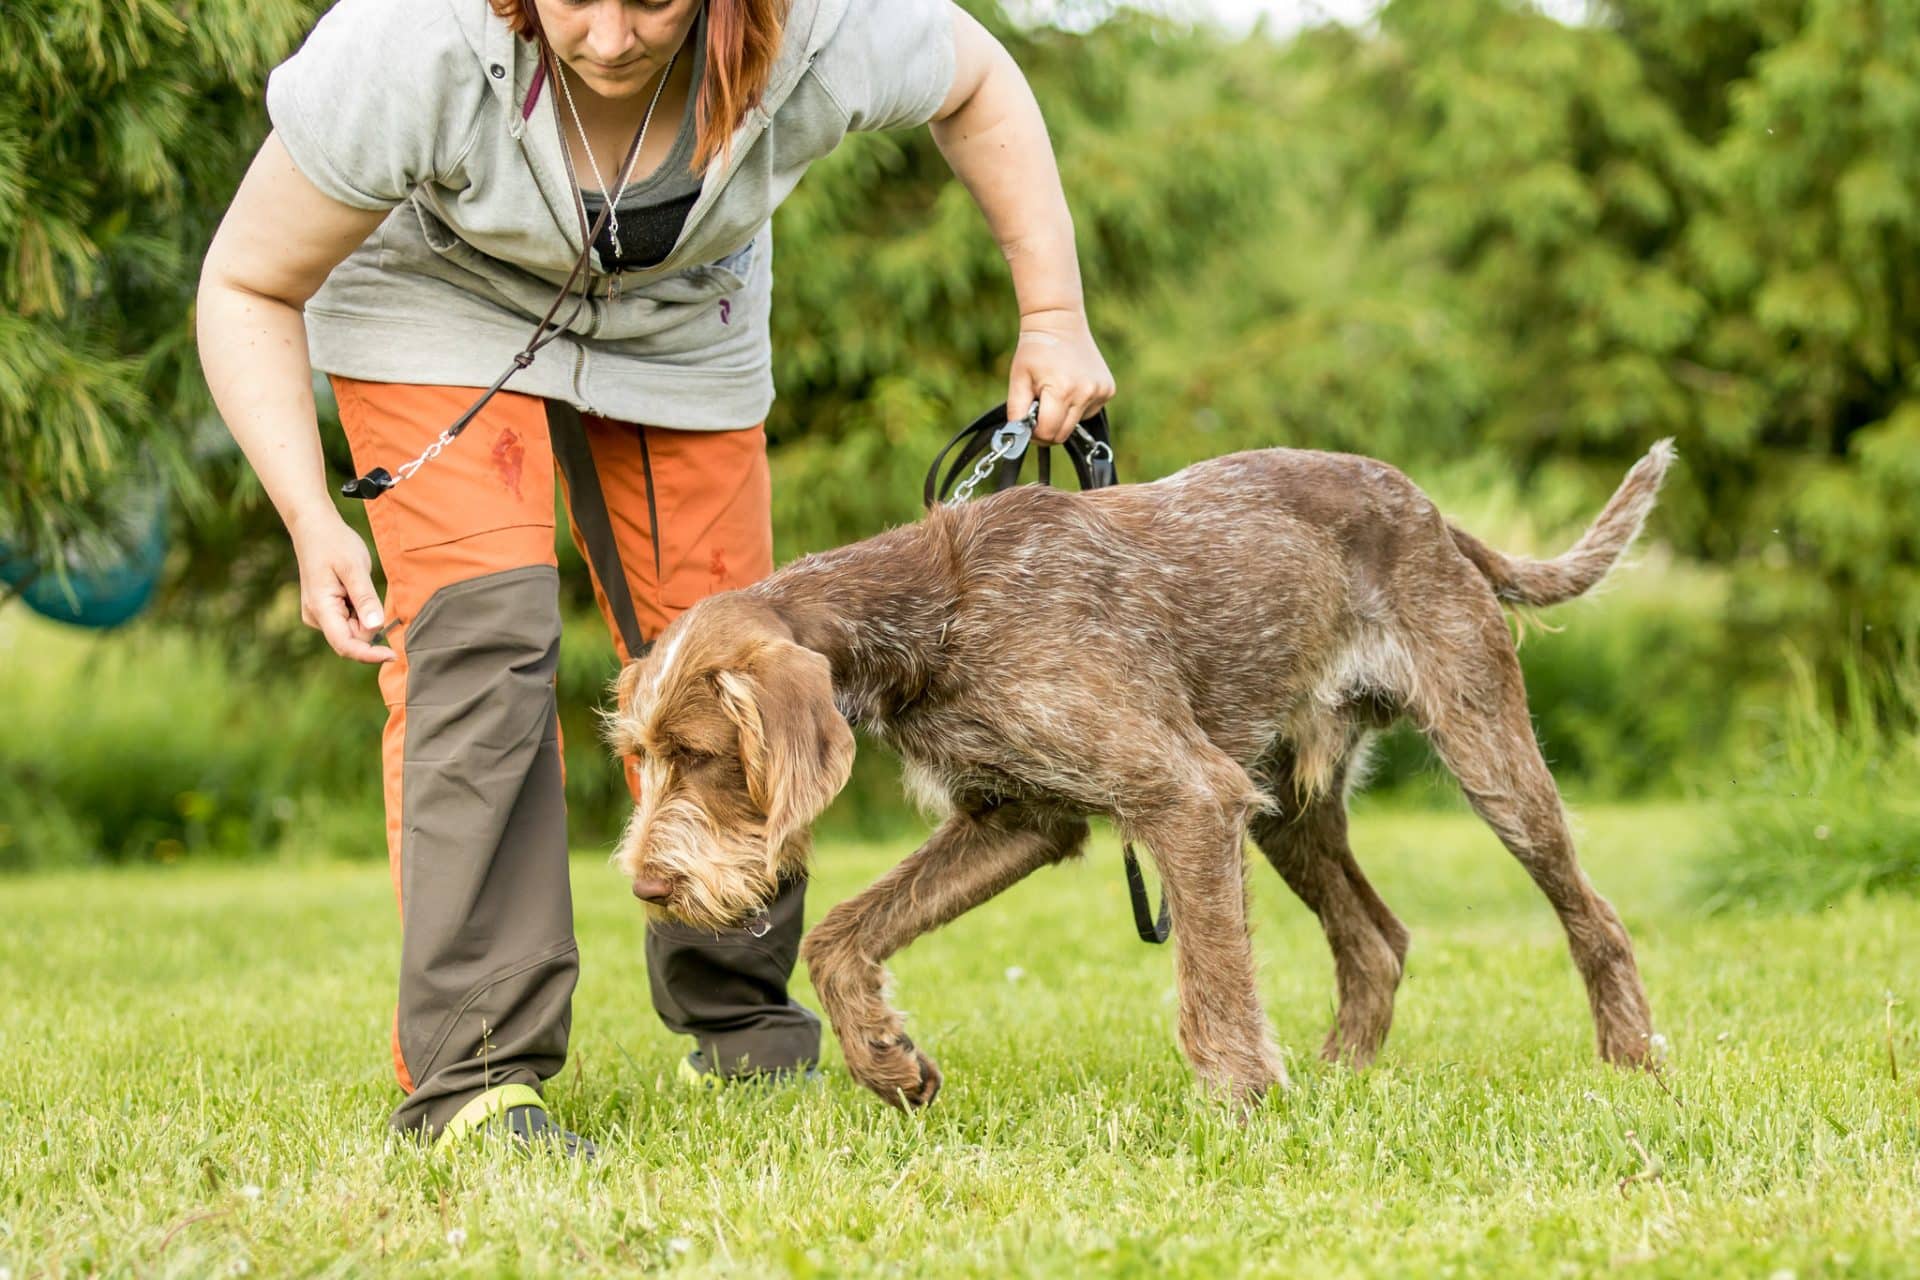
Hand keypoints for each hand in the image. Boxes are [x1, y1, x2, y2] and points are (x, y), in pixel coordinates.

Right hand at [291, 512, 393, 663]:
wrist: (314, 527)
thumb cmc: (334, 543)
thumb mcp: (355, 568)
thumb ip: (365, 599)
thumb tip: (375, 628)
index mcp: (321, 608)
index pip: (345, 645)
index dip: (370, 654)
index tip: (393, 654)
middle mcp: (316, 617)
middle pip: (352, 637)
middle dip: (369, 623)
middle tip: (367, 590)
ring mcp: (319, 614)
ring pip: (353, 629)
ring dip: (364, 614)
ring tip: (356, 584)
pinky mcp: (325, 610)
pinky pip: (349, 620)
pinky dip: (360, 609)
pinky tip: (354, 587)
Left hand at [1006, 308, 1115, 443]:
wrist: (1060, 323)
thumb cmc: (1035, 351)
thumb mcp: (1018, 379)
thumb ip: (1016, 412)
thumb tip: (1019, 437)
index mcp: (1062, 390)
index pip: (1048, 433)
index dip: (1033, 433)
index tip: (1027, 422)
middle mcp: (1086, 393)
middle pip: (1063, 434)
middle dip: (1047, 429)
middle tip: (1037, 411)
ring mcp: (1100, 392)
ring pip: (1076, 425)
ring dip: (1062, 417)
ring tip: (1055, 391)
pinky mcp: (1108, 390)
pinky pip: (1088, 412)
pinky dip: (1076, 407)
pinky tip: (1071, 386)